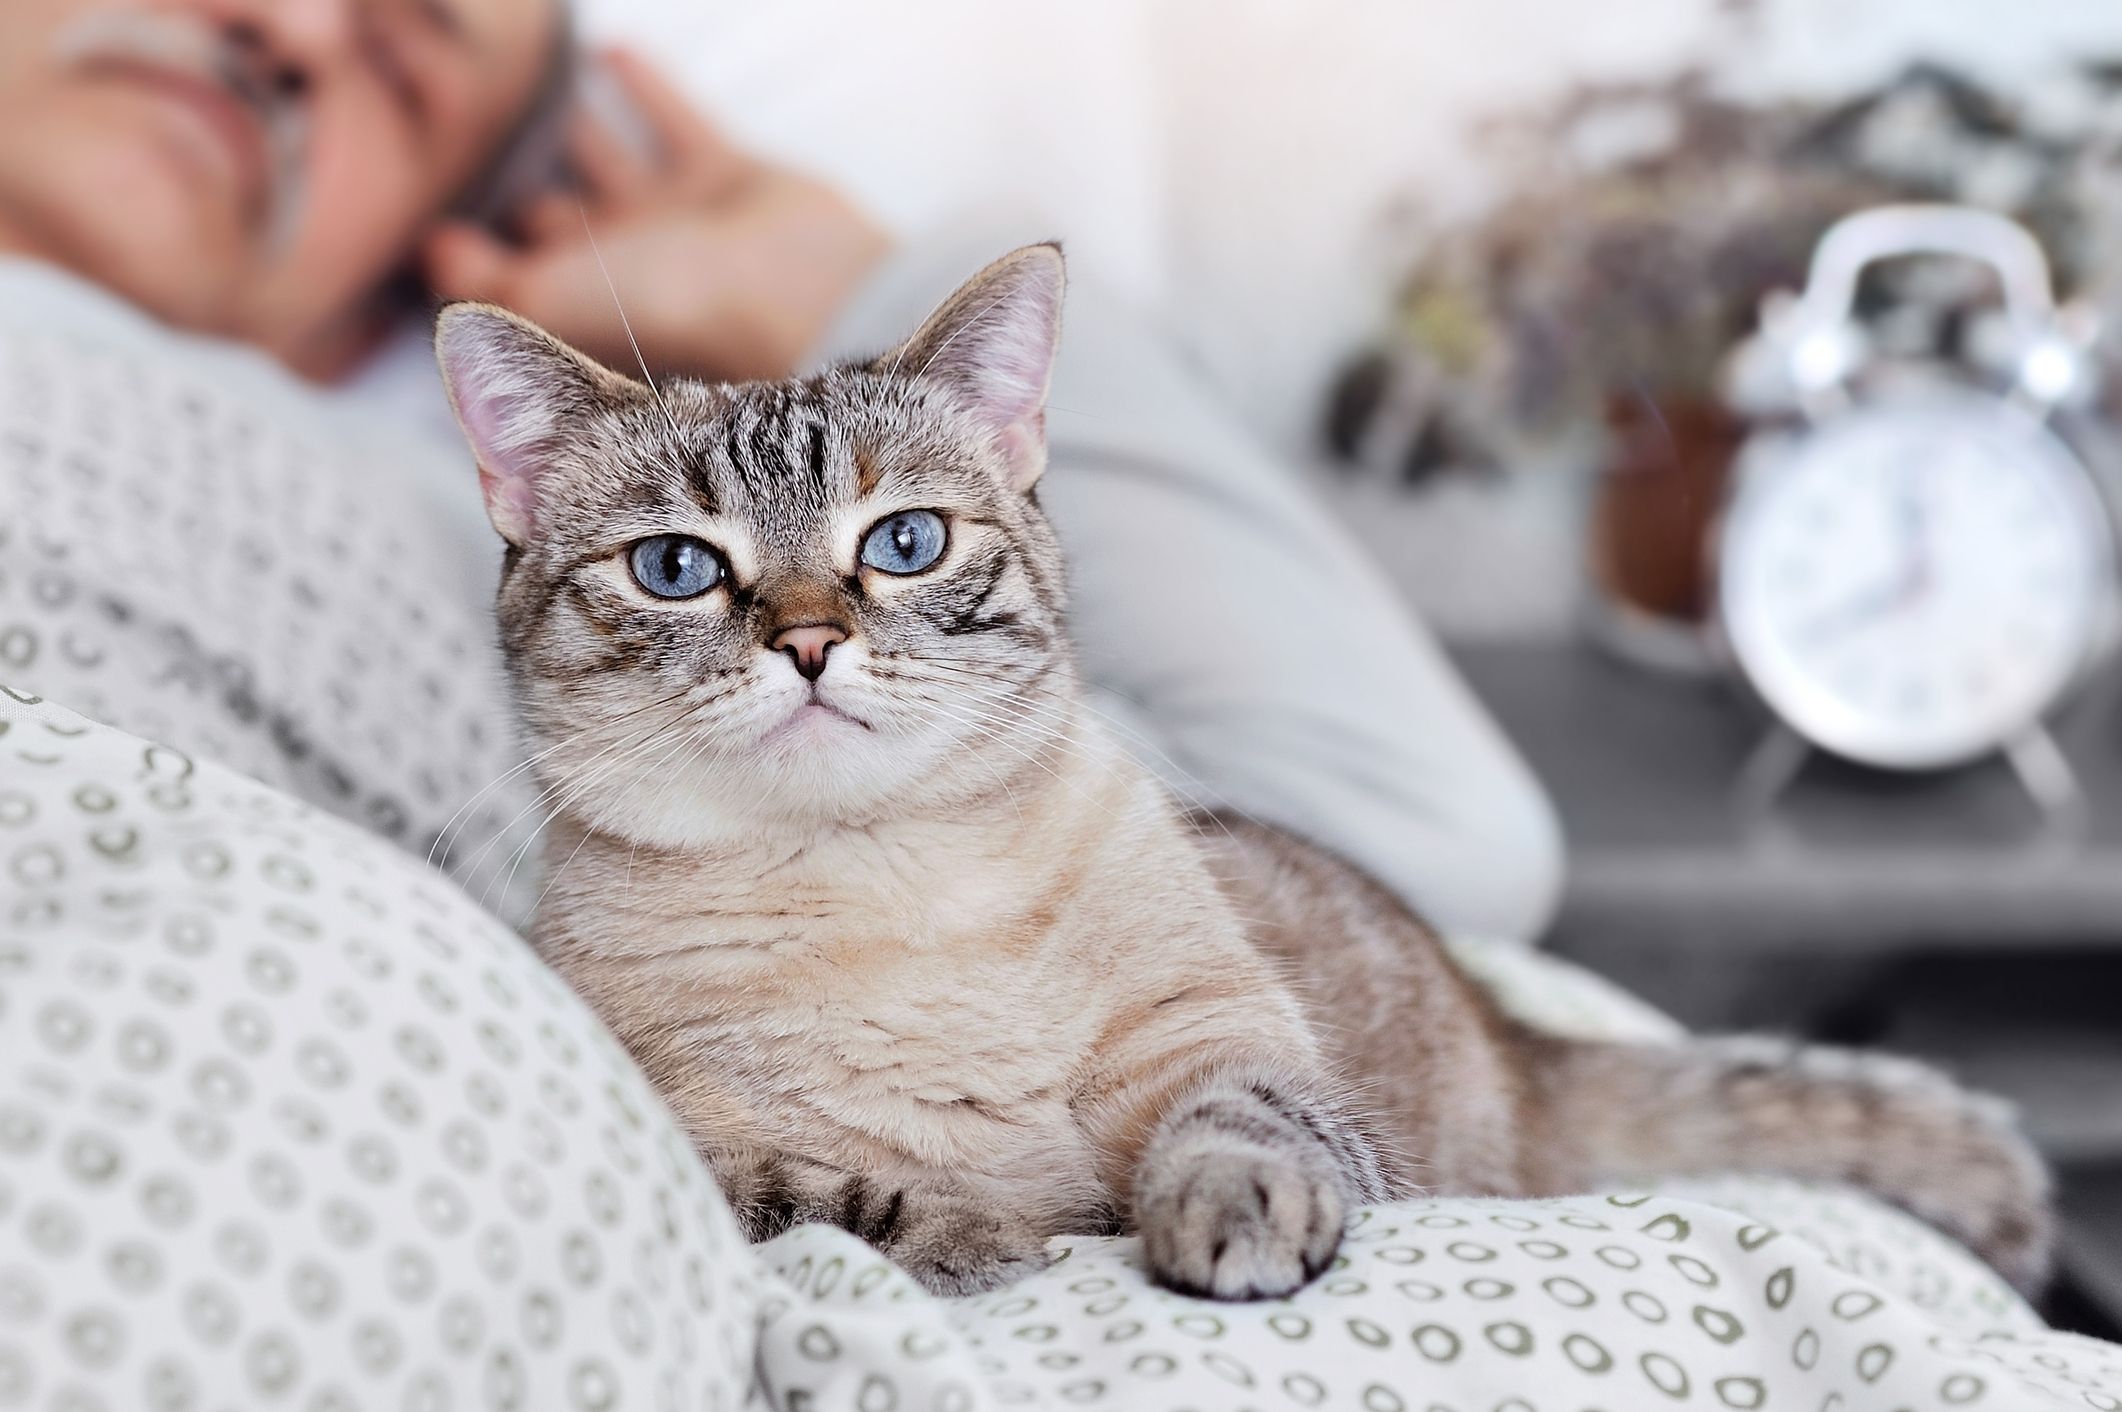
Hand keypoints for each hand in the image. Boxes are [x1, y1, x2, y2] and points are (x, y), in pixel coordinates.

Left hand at [423, 49, 890, 382]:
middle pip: (552, 214)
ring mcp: (675, 219)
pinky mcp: (726, 177)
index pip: (504, 268)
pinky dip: (646, 89)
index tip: (416, 192)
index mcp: (578, 302)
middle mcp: (621, 263)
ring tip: (526, 78)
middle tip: (458, 116)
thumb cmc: (679, 307)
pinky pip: (675, 124)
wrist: (803, 292)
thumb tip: (430, 251)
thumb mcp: (559, 299)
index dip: (462, 238)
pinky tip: (609, 51)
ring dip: (573, 126)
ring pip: (608, 163)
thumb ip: (486, 278)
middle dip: (512, 176)